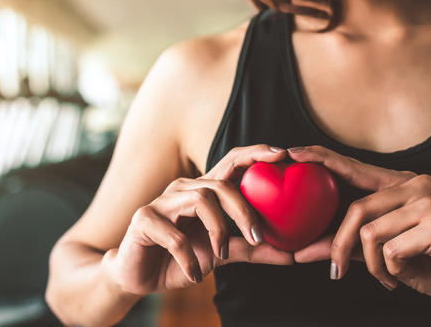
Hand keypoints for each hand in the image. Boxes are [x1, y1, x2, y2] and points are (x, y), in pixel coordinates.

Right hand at [104, 145, 294, 295]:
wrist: (139, 278)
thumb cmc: (179, 260)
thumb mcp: (220, 256)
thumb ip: (251, 250)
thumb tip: (291, 254)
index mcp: (202, 192)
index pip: (231, 164)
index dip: (255, 154)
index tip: (282, 156)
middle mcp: (183, 190)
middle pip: (219, 184)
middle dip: (244, 209)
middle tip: (258, 237)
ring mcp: (162, 202)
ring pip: (200, 200)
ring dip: (218, 231)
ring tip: (221, 257)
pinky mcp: (143, 220)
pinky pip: (174, 236)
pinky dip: (189, 259)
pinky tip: (194, 274)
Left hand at [290, 145, 430, 317]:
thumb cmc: (426, 264)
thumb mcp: (379, 252)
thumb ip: (344, 245)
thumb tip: (299, 251)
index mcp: (401, 184)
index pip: (356, 168)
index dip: (324, 158)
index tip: (294, 152)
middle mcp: (416, 185)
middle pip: (356, 209)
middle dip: (339, 246)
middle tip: (336, 271)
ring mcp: (430, 202)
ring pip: (370, 232)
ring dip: (373, 265)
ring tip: (388, 276)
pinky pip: (391, 250)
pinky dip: (391, 270)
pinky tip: (407, 275)